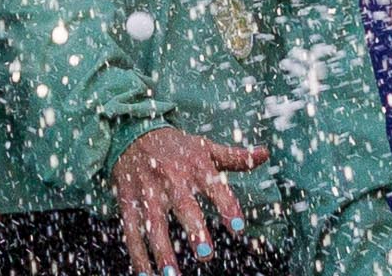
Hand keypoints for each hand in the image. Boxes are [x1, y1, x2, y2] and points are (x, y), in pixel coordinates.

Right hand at [114, 126, 268, 275]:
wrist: (131, 131)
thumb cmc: (175, 146)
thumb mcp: (204, 147)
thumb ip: (234, 157)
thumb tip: (264, 154)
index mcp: (194, 166)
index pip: (214, 186)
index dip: (227, 206)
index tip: (238, 227)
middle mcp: (170, 178)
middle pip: (183, 205)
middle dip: (194, 229)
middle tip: (206, 254)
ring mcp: (146, 191)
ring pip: (154, 223)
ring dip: (162, 250)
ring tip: (171, 274)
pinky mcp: (128, 201)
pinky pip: (131, 230)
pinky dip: (137, 253)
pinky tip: (145, 274)